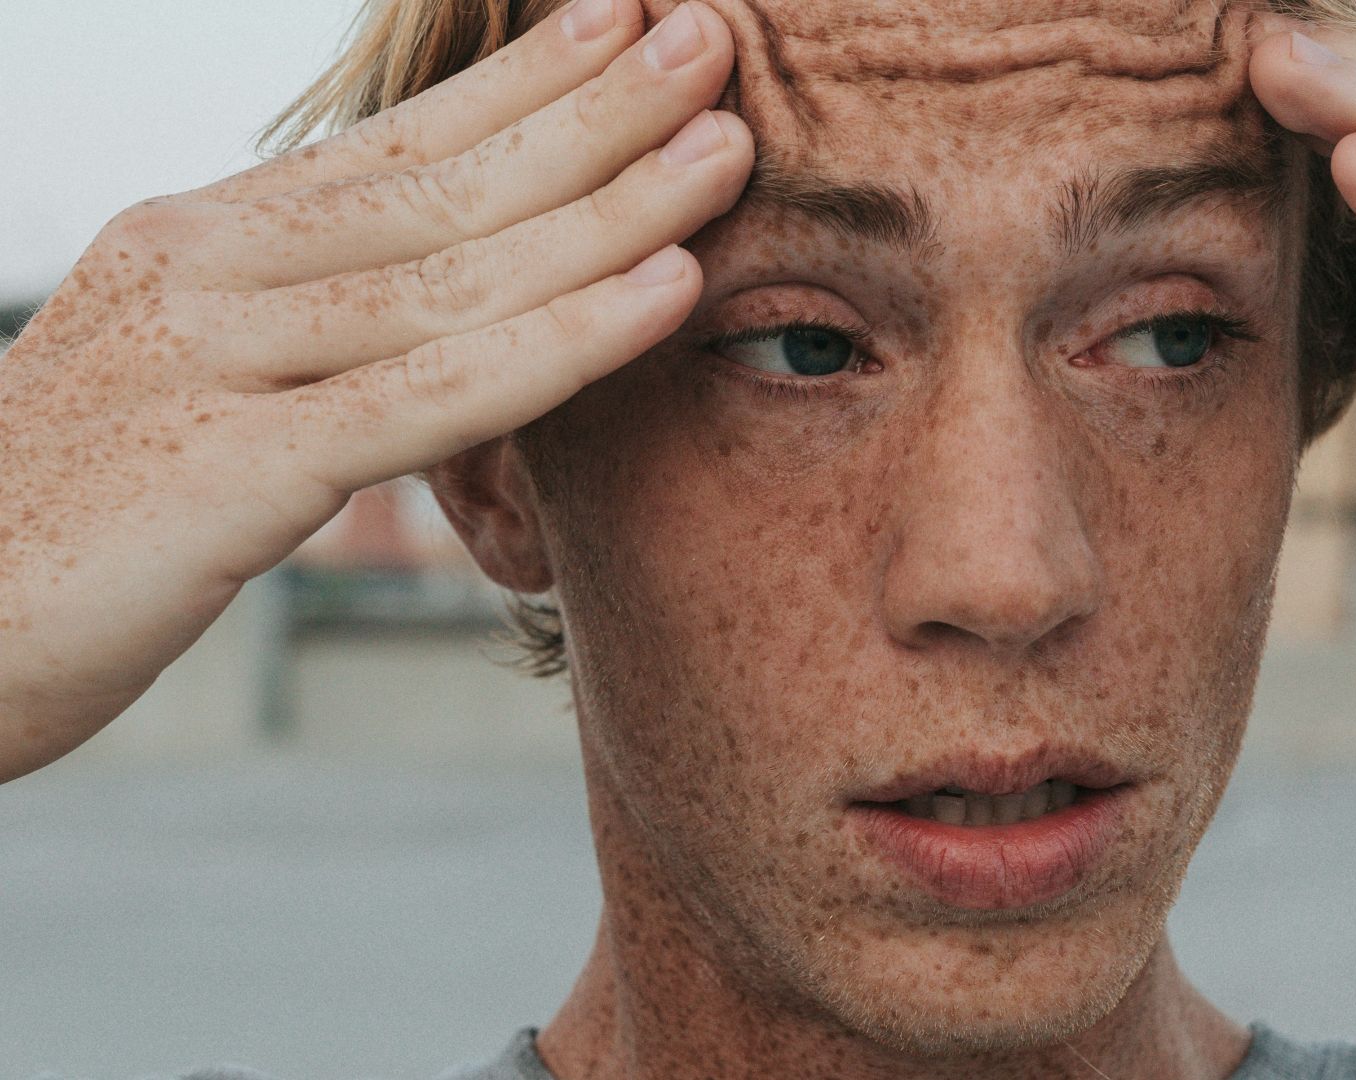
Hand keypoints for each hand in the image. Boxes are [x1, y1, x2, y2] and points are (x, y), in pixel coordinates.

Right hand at [0, 0, 752, 781]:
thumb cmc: (60, 524)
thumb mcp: (179, 389)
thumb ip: (293, 336)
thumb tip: (428, 309)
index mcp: (196, 243)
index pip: (391, 145)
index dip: (520, 83)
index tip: (626, 22)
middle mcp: (204, 272)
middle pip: (441, 185)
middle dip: (594, 113)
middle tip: (713, 42)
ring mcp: (210, 362)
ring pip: (453, 274)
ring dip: (610, 207)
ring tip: (726, 147)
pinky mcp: (223, 472)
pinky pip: (428, 395)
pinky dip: (561, 342)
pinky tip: (665, 293)